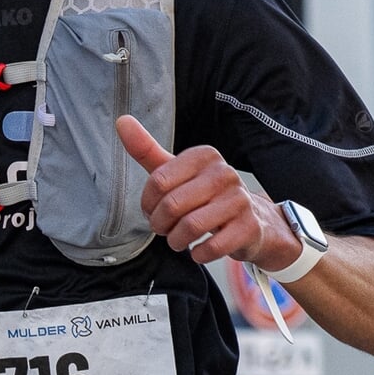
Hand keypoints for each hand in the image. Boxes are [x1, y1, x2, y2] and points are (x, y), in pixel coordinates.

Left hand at [115, 115, 300, 268]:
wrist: (251, 221)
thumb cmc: (204, 195)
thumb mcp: (175, 171)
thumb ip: (147, 150)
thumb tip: (122, 121)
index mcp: (204, 156)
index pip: (158, 181)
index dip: (148, 203)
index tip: (152, 210)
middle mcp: (224, 173)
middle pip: (172, 204)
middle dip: (160, 224)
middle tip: (163, 229)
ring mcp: (240, 200)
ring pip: (191, 226)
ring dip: (176, 241)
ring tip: (177, 240)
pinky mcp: (249, 227)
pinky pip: (213, 246)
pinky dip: (198, 253)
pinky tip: (198, 251)